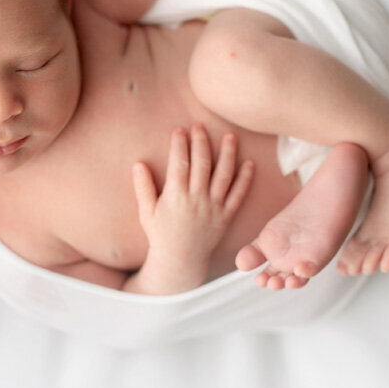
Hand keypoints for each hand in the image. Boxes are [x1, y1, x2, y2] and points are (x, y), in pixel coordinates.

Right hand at [133, 124, 253, 268]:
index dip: (180, 145)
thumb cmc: (160, 235)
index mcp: (175, 197)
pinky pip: (238, 195)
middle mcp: (197, 200)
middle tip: (200, 126)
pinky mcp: (226, 216)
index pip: (179, 164)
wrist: (180, 261)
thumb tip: (138, 163)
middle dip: (201, 142)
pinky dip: (245, 179)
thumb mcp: (146, 213)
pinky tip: (250, 163)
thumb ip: (143, 187)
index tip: (179, 130)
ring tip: (230, 136)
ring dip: (228, 154)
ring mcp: (214, 208)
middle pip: (202, 164)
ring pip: (224, 176)